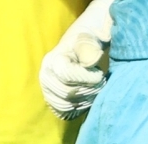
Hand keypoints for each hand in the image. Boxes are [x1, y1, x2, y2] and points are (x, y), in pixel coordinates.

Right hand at [39, 0, 115, 119]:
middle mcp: (46, 75)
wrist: (90, 41)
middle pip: (66, 94)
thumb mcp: (92, 35)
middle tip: (101, 82)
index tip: (100, 73)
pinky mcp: (55, 99)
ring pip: (66, 105)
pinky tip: (89, 98)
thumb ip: (89, 46)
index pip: (67, 76)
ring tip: (97, 89)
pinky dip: (79, 108)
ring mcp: (49, 90)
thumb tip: (88, 61)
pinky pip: (64, 112)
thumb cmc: (93, 37)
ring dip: (86, 100)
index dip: (87, 78)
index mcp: (52, 59)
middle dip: (88, 90)